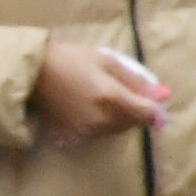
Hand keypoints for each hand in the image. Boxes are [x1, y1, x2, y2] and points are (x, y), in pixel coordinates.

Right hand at [29, 41, 167, 148]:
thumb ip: (136, 80)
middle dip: (135, 109)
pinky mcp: (76, 136)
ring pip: (118, 129)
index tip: (151, 99)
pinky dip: (104, 122)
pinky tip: (92, 107)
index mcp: (112, 98)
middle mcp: (103, 120)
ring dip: (120, 116)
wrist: (34, 74)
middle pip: (133, 123)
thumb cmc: (71, 60)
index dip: (155, 108)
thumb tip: (162, 95)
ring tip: (104, 97)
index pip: (148, 114)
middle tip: (122, 90)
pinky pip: (101, 132)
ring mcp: (89, 131)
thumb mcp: (107, 61)